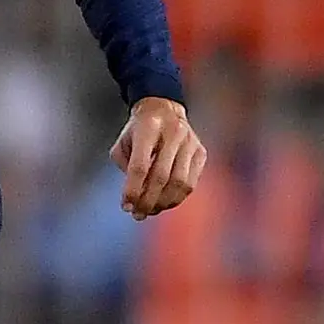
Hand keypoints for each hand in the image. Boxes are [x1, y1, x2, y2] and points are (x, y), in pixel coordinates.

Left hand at [112, 96, 206, 218]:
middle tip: (138, 214)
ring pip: (179, 182)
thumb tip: (134, 197)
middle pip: (161, 176)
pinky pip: (191, 183)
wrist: (164, 109)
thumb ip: (124, 166)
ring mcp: (190, 141)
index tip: (126, 206)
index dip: (132, 190)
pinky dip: (177, 198)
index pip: (140, 165)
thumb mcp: (123, 142)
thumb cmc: (138, 130)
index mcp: (148, 126)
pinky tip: (165, 203)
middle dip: (148, 200)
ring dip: (163, 203)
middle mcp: (173, 132)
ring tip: (150, 211)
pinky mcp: (200, 152)